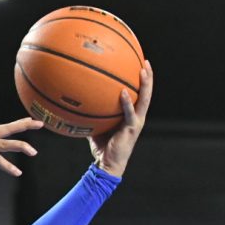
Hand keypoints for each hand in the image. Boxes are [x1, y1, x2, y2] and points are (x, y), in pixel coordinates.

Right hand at [0, 117, 42, 178]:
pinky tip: (16, 172)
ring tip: (33, 152)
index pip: (3, 128)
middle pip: (8, 129)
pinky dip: (8, 167)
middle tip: (40, 123)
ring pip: (6, 144)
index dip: (18, 124)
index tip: (31, 121)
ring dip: (22, 147)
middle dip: (24, 125)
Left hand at [89, 61, 153, 176]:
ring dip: (145, 85)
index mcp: (132, 114)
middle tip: (145, 61)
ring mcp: (136, 122)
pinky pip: (130, 113)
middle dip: (147, 77)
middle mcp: (138, 116)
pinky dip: (127, 103)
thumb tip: (77, 101)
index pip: (139, 94)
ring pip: (145, 100)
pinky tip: (123, 92)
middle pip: (146, 93)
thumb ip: (91, 113)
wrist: (107, 163)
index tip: (139, 63)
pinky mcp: (131, 129)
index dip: (141, 80)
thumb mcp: (96, 126)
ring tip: (142, 70)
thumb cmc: (102, 145)